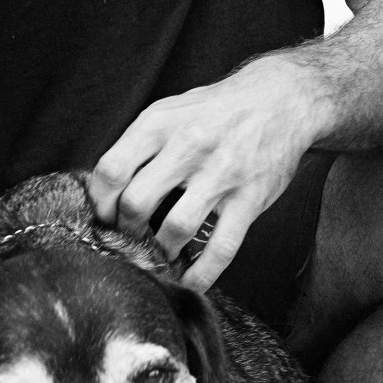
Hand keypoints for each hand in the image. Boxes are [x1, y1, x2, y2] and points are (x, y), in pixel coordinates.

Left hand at [89, 53, 322, 287]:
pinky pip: (221, 247)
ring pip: (175, 229)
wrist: (282, 100)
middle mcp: (188, 146)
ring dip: (160, 252)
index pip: (111, 171)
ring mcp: (221, 174)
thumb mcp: (171, 110)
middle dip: (126, 231)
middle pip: (136, 203)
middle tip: (129, 239)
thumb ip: (140, 145)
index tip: (104, 217)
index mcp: (161, 123)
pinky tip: (191, 283)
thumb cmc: (218, 110)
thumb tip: (107, 191)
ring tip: (158, 256)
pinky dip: (203, 273)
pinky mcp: (250, 198)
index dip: (100, 203)